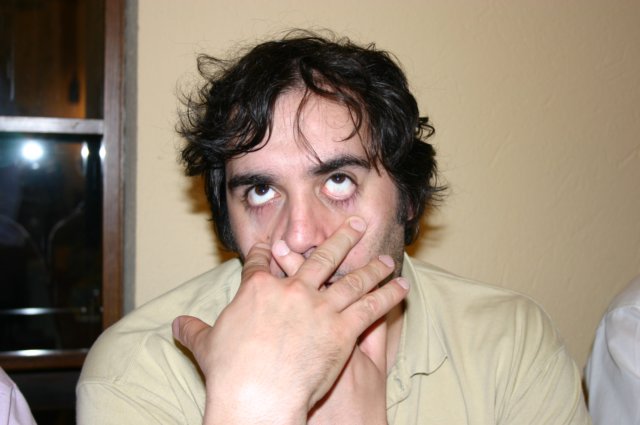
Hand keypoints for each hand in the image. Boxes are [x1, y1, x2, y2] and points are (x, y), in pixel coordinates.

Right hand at [172, 217, 408, 424]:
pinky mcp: (341, 328)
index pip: (262, 262)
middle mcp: (292, 290)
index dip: (267, 250)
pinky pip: (370, 307)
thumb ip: (194, 331)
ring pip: (351, 279)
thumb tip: (175, 324)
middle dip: (340, 239)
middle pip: (319, 257)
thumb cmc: (230, 374)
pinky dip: (387, 295)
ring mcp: (319, 307)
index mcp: (258, 290)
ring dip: (371, 267)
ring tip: (386, 257)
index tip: (274, 242)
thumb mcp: (206, 346)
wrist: (256, 396)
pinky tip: (400, 286)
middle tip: (355, 225)